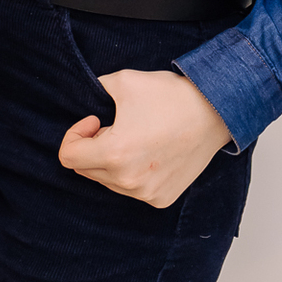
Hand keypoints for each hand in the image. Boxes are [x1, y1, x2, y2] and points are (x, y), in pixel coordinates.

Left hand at [58, 68, 231, 209]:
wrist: (213, 112)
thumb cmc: (169, 96)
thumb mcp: (122, 82)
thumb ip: (93, 91)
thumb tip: (81, 100)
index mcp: (114, 154)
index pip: (68, 157)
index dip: (75, 134)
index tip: (95, 119)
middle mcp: (128, 181)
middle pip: (86, 170)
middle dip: (92, 146)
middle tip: (116, 125)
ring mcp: (146, 194)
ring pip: (107, 181)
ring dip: (110, 161)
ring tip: (135, 137)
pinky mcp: (161, 199)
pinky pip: (131, 189)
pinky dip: (131, 172)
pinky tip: (149, 152)